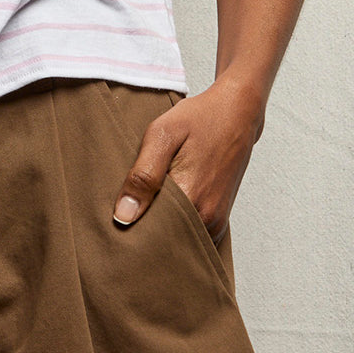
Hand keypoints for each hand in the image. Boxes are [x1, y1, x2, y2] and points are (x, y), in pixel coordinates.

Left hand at [110, 75, 265, 240]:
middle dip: (143, 231)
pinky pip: (191, 235)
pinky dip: (175, 226)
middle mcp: (206, 218)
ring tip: (145, 206)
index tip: (115, 216)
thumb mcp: (162, 135)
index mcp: (190, 198)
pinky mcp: (219, 220)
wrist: (237, 113)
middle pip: (163, 240)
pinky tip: (163, 208)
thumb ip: (143, 175)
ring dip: (160, 228)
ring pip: (177, 239)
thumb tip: (123, 216)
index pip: (148, 232)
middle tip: (126, 211)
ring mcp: (216, 222)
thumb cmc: (199, 119)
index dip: (129, 228)